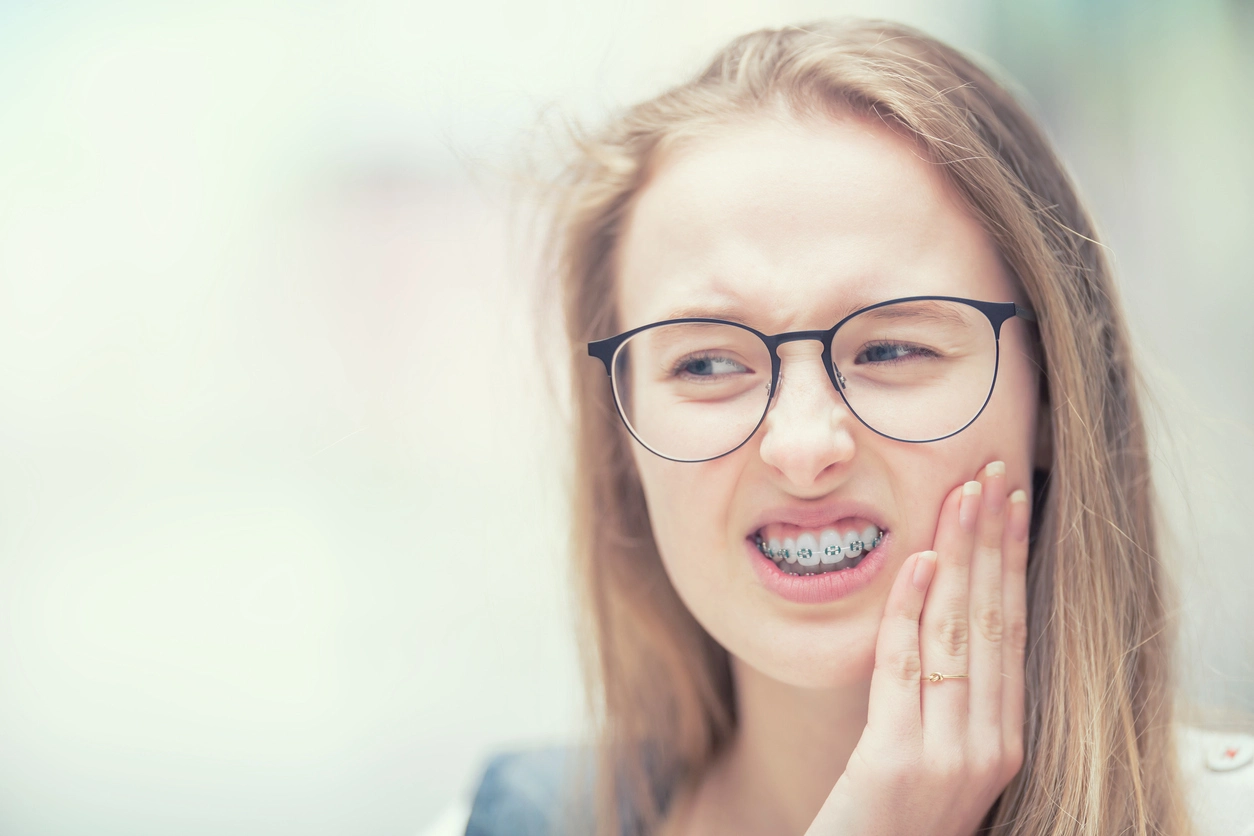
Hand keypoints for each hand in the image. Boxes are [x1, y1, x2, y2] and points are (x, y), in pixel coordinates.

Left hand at [806, 461, 1030, 835]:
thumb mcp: (932, 755)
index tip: (1013, 505)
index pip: (1014, 633)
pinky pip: (907, 668)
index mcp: (1003, 741)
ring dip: (962, 556)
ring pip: (960, 634)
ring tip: (964, 495)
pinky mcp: (898, 764)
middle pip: (997, 622)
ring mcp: (950, 757)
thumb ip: (942, 699)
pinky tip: (921, 559)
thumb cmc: (891, 820)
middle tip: (994, 475)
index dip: (1015, 564)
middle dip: (996, 542)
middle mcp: (990, 747)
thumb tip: (933, 609)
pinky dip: (912, 609)